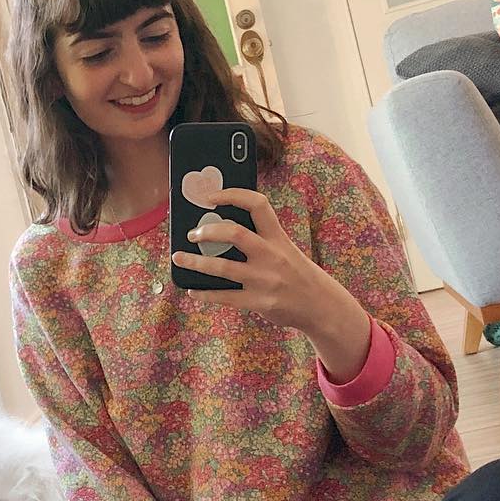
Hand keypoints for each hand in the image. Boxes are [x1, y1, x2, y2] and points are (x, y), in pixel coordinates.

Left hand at [173, 189, 370, 378]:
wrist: (321, 305)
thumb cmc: (297, 272)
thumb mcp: (285, 248)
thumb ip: (260, 238)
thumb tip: (219, 229)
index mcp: (278, 237)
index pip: (257, 204)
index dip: (232, 195)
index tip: (210, 196)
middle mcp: (271, 255)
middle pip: (235, 233)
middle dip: (207, 230)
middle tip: (191, 234)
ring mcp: (264, 280)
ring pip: (222, 268)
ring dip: (195, 263)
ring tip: (179, 259)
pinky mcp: (258, 302)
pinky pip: (225, 297)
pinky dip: (205, 294)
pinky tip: (193, 291)